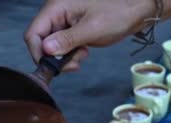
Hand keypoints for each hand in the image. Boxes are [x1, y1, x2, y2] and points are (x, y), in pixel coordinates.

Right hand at [24, 0, 154, 71]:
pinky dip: (70, 52)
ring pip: (52, 44)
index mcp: (57, 6)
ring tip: (82, 55)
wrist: (136, 9)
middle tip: (73, 64)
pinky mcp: (72, 27)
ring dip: (64, 56)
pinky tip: (84, 51)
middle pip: (41, 39)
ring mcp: (64, 19)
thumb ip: (67, 40)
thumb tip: (46, 50)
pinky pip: (62, 43)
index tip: (51, 67)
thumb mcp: (92, 29)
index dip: (38, 52)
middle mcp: (57, 11)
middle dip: (54, 56)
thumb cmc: (118, 13)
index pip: (33, 32)